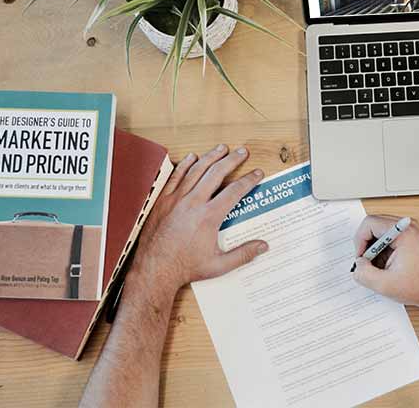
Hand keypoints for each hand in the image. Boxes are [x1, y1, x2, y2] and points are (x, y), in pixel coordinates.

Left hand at [131, 145, 268, 293]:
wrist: (155, 269)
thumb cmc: (185, 268)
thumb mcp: (219, 265)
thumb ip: (243, 254)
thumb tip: (263, 246)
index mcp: (209, 217)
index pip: (235, 191)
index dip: (249, 180)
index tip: (257, 173)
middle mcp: (193, 203)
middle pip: (217, 173)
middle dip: (232, 160)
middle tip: (242, 152)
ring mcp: (176, 199)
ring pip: (196, 170)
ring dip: (211, 157)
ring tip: (221, 148)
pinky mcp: (163, 201)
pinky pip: (176, 177)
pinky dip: (185, 165)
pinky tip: (193, 158)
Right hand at [351, 215, 418, 315]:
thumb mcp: (384, 284)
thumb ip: (363, 273)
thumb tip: (357, 264)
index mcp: (403, 232)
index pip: (369, 223)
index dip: (360, 241)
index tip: (361, 258)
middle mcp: (408, 227)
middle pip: (374, 225)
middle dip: (366, 245)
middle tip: (367, 263)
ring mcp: (410, 232)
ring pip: (380, 232)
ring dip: (374, 249)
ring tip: (378, 267)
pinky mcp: (410, 239)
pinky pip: (388, 238)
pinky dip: (382, 251)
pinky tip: (386, 266)